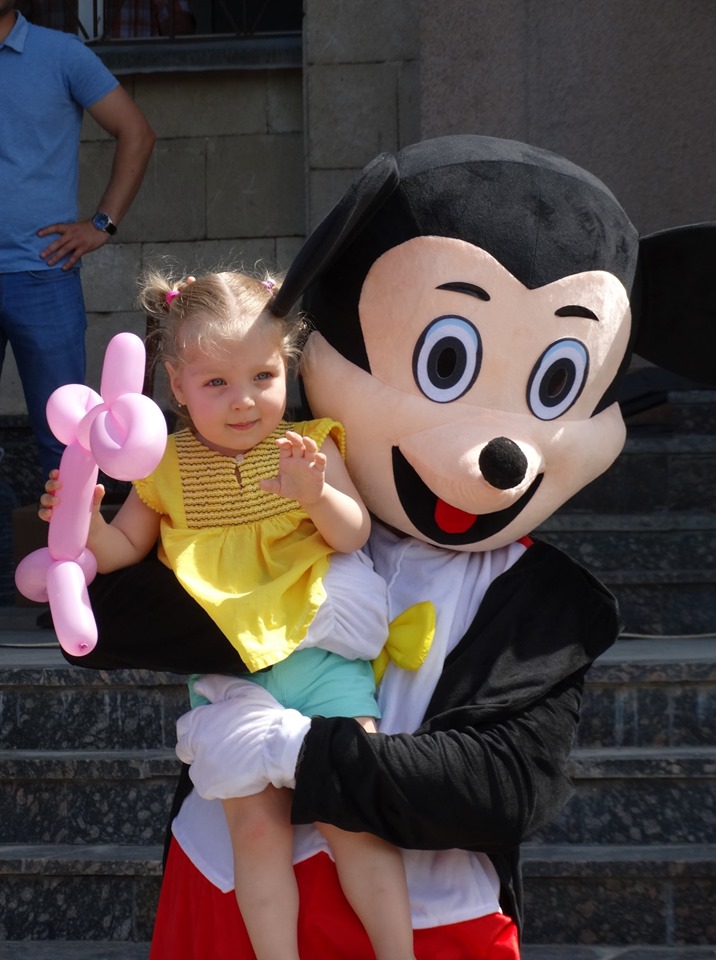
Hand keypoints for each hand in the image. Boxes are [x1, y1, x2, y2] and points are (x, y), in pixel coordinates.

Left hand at [38, 220, 108, 269]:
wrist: (100, 227)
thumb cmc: (89, 228)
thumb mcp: (76, 227)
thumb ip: (69, 233)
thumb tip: (62, 240)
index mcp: (69, 228)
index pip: (55, 227)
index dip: (46, 230)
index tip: (38, 234)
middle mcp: (71, 235)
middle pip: (58, 242)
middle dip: (49, 249)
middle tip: (41, 255)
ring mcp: (77, 242)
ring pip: (64, 250)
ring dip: (56, 257)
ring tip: (49, 263)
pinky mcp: (83, 248)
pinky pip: (74, 257)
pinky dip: (68, 263)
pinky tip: (64, 268)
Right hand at [38, 472, 104, 522]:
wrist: (92, 529)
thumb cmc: (90, 510)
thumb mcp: (95, 502)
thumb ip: (97, 495)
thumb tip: (99, 487)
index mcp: (65, 489)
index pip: (56, 479)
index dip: (53, 474)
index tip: (57, 472)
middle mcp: (56, 496)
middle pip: (48, 487)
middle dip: (51, 484)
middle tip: (59, 485)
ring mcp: (53, 507)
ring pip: (45, 500)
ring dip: (47, 499)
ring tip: (56, 501)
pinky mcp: (53, 519)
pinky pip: (43, 514)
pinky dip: (44, 513)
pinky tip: (49, 513)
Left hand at [175, 678, 310, 798]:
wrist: (278, 748)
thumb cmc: (262, 717)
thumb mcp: (242, 691)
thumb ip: (217, 685)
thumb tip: (199, 684)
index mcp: (200, 720)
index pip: (184, 725)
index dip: (197, 728)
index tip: (212, 731)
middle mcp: (194, 743)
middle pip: (185, 749)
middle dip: (197, 748)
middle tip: (221, 747)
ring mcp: (200, 766)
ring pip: (196, 768)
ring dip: (208, 767)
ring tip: (230, 763)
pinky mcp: (208, 786)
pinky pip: (206, 786)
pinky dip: (217, 783)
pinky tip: (233, 777)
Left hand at [259, 431, 326, 503]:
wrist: (306, 496)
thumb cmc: (291, 488)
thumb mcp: (280, 488)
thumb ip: (271, 485)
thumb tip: (260, 484)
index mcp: (287, 459)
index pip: (285, 446)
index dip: (283, 442)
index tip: (278, 442)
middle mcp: (298, 458)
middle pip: (297, 444)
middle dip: (294, 438)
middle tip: (289, 434)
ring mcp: (309, 462)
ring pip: (310, 449)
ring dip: (309, 444)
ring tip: (306, 439)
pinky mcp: (318, 470)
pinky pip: (320, 462)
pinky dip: (321, 458)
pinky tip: (319, 456)